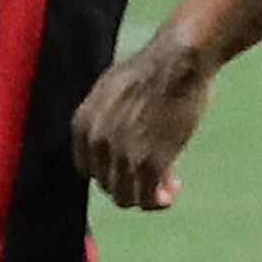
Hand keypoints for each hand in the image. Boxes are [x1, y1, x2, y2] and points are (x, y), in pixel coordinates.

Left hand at [73, 33, 213, 210]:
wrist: (178, 60)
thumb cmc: (153, 68)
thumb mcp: (117, 93)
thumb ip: (112, 123)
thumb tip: (126, 147)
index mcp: (83, 124)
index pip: (88, 169)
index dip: (112, 171)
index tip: (132, 168)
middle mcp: (97, 143)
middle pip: (107, 184)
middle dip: (132, 184)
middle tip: (157, 176)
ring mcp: (123, 155)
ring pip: (126, 198)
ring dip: (146, 197)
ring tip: (168, 186)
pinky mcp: (150, 164)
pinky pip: (149, 199)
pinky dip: (160, 201)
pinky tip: (174, 190)